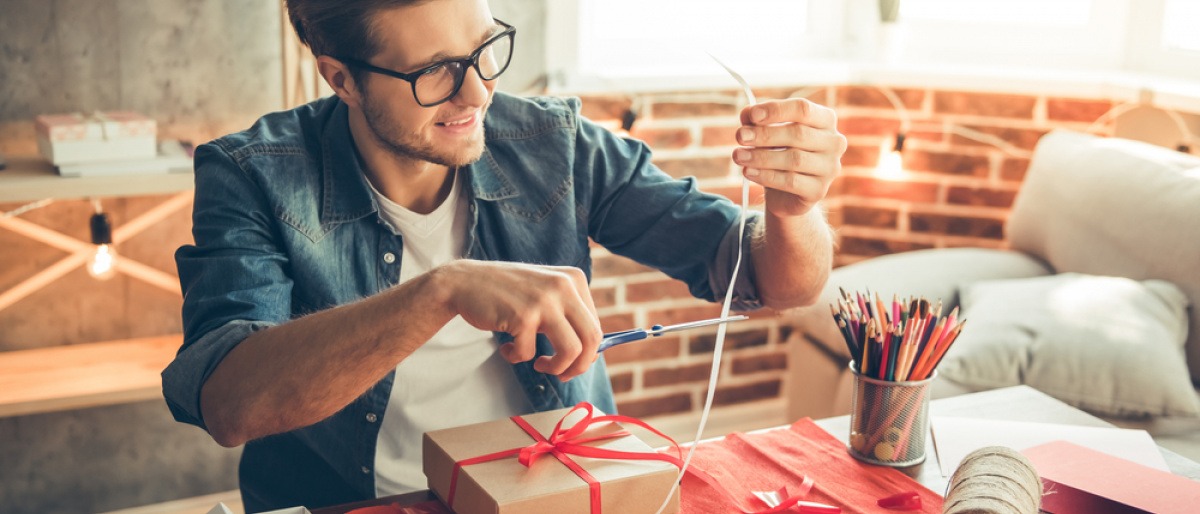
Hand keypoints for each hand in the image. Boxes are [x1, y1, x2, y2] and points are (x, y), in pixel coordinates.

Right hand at [438, 260, 601, 380]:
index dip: (587, 352)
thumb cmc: (507, 293)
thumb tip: (592, 354)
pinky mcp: (523, 316)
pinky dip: (517, 357)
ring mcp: (544, 301)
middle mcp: (564, 286)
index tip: (571, 362)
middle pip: (592, 339)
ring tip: (538, 365)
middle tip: (561, 374)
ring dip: (555, 368)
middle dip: (579, 366)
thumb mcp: (545, 292)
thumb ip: (569, 314)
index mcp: (574, 279)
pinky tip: (506, 347)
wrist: (465, 282)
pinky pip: (530, 354)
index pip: (596, 326)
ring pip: (571, 351)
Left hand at [732, 99, 846, 216]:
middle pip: (798, 134)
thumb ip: (757, 121)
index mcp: (825, 120)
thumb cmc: (778, 153)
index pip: (803, 109)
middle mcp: (833, 142)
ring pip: (794, 159)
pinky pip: (791, 182)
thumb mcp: (766, 133)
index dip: (776, 110)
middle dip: (765, 135)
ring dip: (761, 157)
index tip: (752, 115)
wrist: (785, 192)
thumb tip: (747, 114)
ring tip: (739, 156)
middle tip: (740, 136)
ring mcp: (830, 168)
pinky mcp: (819, 190)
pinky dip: (766, 176)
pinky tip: (748, 172)